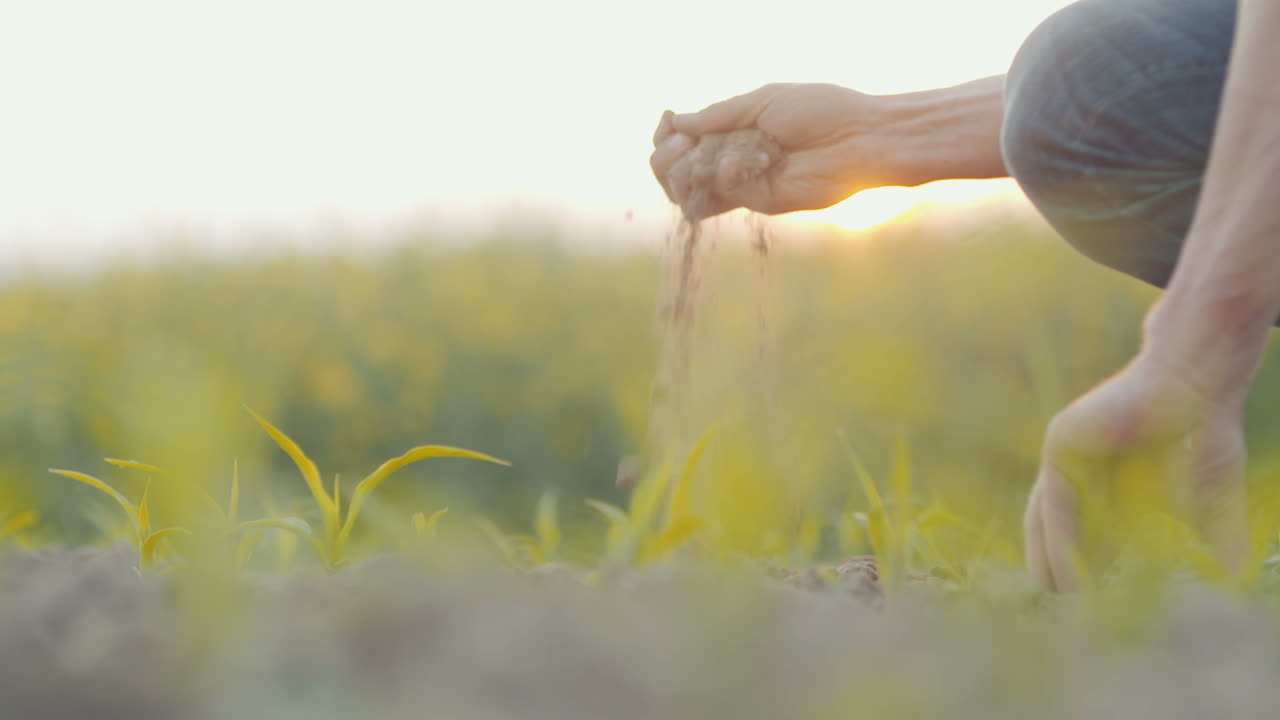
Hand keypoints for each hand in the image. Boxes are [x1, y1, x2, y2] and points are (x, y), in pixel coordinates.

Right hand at [650, 83, 894, 217]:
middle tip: (682, 143)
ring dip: (679, 172)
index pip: (684, 142)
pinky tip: (738, 164)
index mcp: (735, 131)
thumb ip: (718, 116)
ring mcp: (744, 184)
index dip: (668, 135)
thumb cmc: (820, 111)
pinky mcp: (757, 202)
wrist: (859, 139)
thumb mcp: (761, 101)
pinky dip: (719, 177)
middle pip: (677, 171)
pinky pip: (719, 197)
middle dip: (666, 157)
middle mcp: (734, 160)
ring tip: (696, 156)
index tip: (669, 120)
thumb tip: (677, 123)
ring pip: (689, 192)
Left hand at [1024, 352, 1248, 591]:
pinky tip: (1065, 565)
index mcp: (1107, 488)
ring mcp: (1066, 456)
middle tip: (1075, 606)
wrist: (1197, 384)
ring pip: (1046, 518)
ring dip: (1053, 558)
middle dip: (1062, 568)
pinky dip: (1057, 534)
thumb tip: (1236, 571)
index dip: (1088, 570)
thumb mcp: (1210, 498)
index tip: (1097, 605)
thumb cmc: (1204, 434)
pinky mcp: (1061, 440)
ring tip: (1064, 594)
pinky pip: (1053, 498)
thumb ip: (1215, 535)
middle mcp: (1080, 474)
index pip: (1085, 538)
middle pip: (1054, 531)